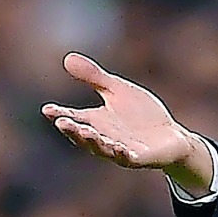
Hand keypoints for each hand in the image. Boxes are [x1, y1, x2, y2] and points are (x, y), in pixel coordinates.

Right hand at [41, 53, 211, 189]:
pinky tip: (119, 147)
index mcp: (96, 121)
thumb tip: (67, 57)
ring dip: (93, 142)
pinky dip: (122, 154)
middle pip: (83, 135)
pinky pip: (128, 158)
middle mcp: (103, 137)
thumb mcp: (118, 90)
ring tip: (86, 131)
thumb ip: (94, 77)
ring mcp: (119, 150)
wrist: (170, 136)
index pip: (72, 117)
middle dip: (73, 130)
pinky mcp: (139, 158)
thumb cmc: (141, 114)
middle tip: (61, 122)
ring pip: (102, 148)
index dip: (59, 114)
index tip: (47, 109)